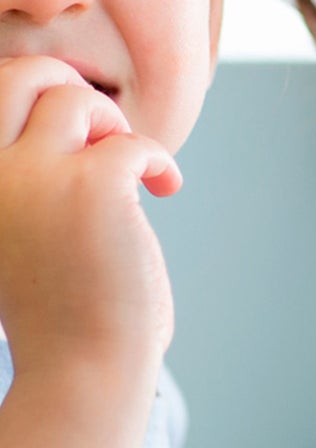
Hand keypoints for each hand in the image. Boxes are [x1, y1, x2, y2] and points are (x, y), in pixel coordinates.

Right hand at [0, 57, 179, 373]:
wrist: (81, 370)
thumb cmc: (56, 311)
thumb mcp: (19, 232)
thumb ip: (25, 178)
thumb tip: (68, 111)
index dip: (27, 97)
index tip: (69, 129)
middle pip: (18, 76)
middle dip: (65, 84)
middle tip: (100, 126)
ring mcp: (33, 177)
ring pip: (75, 99)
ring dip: (113, 123)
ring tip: (129, 168)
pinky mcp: (92, 186)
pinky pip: (133, 142)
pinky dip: (158, 160)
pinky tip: (165, 189)